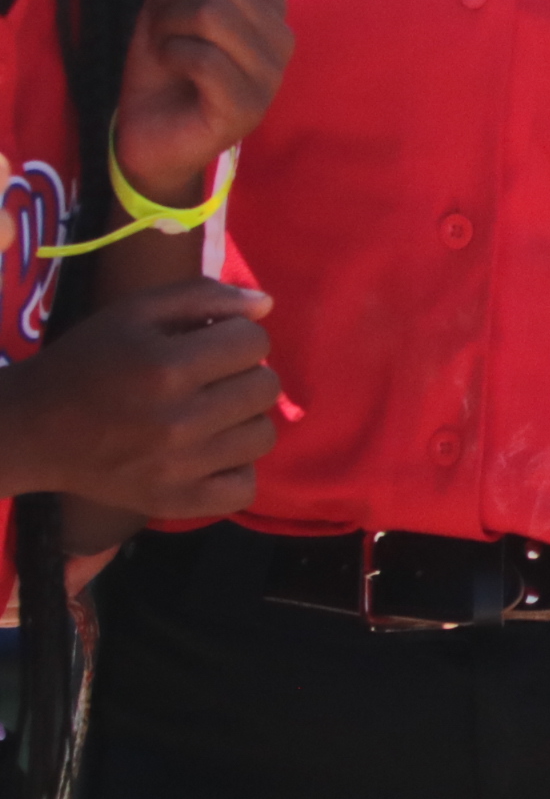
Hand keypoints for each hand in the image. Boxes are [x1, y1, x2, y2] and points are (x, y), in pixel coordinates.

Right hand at [0, 277, 282, 519]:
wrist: (33, 430)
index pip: (255, 342)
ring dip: (243, 420)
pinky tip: (209, 453)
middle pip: (266, 388)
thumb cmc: (87, 362)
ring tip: (208, 414)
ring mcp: (179, 468)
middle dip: (244, 373)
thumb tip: (265, 305)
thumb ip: (201, 296)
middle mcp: (177, 421)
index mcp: (166, 368)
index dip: (237, 336)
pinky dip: (234, 470)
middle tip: (209, 379)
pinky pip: (244, 488)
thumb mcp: (133, 312)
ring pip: (263, 435)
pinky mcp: (176, 503)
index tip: (210, 344)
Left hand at [109, 0, 288, 201]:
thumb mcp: (165, 2)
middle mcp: (282, 35)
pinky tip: (172, 72)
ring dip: (165, 26)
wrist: (152, 135)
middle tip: (160, 25)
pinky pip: (201, 56)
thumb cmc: (164, 68)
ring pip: (208, 11)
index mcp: (270, 5)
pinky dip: (169, 56)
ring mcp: (270, 73)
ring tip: (164, 47)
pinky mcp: (248, 105)